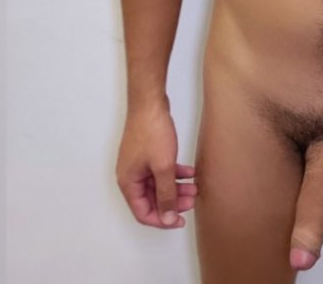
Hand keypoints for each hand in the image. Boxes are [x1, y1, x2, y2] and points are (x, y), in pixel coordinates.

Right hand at [115, 100, 197, 228]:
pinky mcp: (147, 153)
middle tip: (192, 200)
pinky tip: (190, 171)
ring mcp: (138, 163)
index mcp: (128, 183)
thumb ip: (166, 195)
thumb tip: (167, 218)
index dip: (162, 220)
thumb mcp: (163, 167)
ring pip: (158, 184)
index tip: (180, 220)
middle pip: (151, 199)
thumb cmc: (151, 131)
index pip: (143, 213)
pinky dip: (175, 173)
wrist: (149, 102)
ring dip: (176, 188)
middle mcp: (130, 175)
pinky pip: (161, 170)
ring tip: (194, 187)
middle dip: (172, 202)